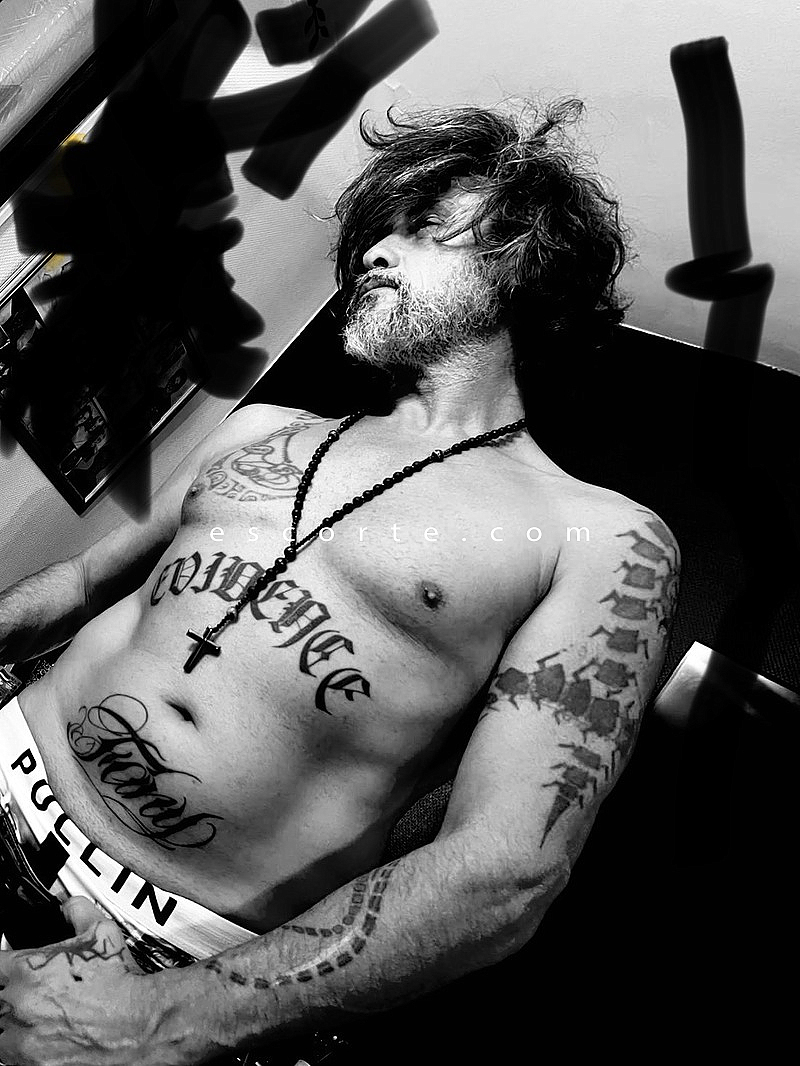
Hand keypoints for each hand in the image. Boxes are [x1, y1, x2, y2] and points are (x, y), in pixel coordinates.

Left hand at [0, 896, 170, 1065]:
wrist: (137, 1023)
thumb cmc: (119, 982)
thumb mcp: (101, 932)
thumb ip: (78, 912)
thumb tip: (70, 906)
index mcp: (25, 971)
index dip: (5, 961)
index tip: (11, 963)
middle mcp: (16, 1007)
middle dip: (9, 990)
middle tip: (30, 988)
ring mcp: (21, 1040)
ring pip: (0, 1027)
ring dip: (10, 1018)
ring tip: (34, 1012)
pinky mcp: (31, 1064)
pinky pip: (13, 1054)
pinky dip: (23, 1042)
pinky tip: (43, 1032)